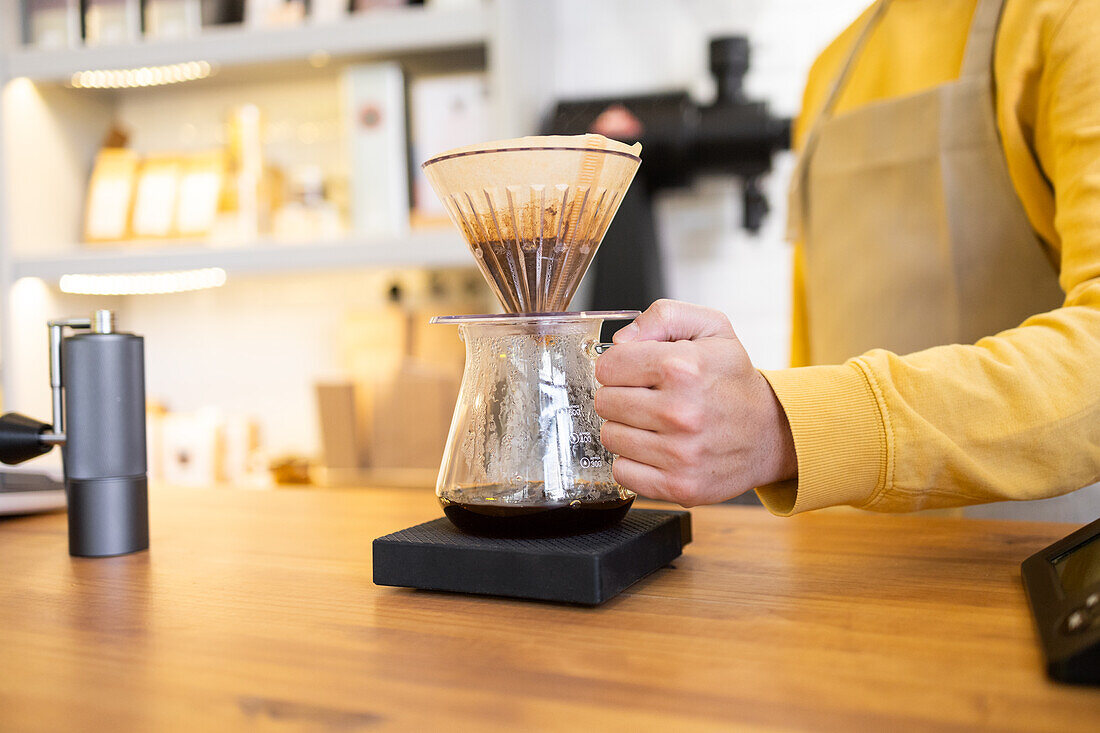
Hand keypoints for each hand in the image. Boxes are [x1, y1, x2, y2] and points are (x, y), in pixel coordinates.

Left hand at [594, 299, 796, 506]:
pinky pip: (622, 471)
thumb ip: (662, 316)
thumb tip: (620, 340)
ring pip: (610, 437)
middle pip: (605, 402)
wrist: (772, 432)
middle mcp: (680, 412)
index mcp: (682, 368)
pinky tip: (656, 449)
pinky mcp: (679, 486)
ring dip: (626, 429)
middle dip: (620, 396)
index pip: (608, 366)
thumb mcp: (711, 327)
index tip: (633, 371)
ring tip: (654, 423)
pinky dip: (633, 461)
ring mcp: (680, 454)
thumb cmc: (735, 380)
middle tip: (646, 398)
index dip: (618, 366)